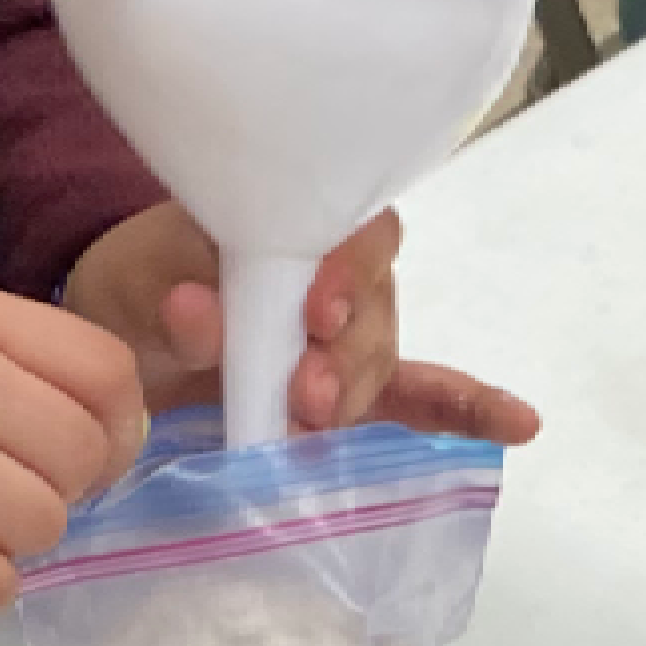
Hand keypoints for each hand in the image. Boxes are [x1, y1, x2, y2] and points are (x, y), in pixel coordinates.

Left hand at [60, 202, 539, 442]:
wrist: (126, 333)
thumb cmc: (140, 285)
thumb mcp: (134, 281)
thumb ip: (167, 294)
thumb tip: (197, 309)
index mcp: (295, 221)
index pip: (356, 231)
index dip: (351, 271)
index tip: (318, 313)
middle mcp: (337, 273)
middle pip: (377, 306)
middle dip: (346, 356)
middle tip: (302, 395)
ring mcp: (348, 335)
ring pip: (381, 360)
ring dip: (354, 394)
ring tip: (310, 424)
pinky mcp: (348, 390)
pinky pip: (422, 396)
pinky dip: (469, 410)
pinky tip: (519, 424)